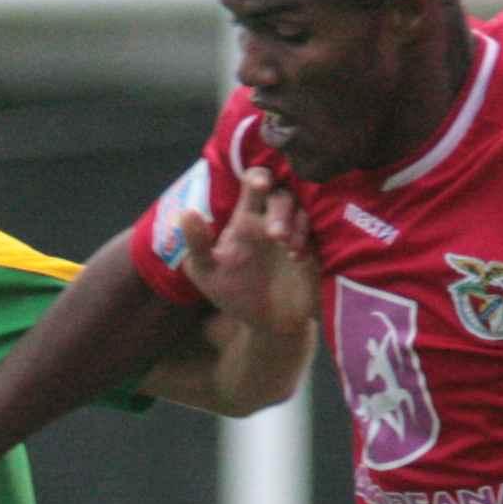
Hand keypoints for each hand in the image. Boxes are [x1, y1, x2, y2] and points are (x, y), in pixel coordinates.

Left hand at [177, 166, 315, 334]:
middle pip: (281, 193)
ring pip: (302, 209)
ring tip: (285, 244)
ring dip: (294, 222)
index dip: (257, 178)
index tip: (259, 186)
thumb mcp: (207, 272)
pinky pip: (316, 231)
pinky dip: (307, 238)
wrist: (267, 325)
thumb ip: (197, 244)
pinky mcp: (314, 248)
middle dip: (279, 207)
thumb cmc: (234, 292)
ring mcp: (294, 232)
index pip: (253, 183)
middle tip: (275, 235)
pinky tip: (296, 256)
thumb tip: (186, 213)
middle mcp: (271, 219)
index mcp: (245, 218)